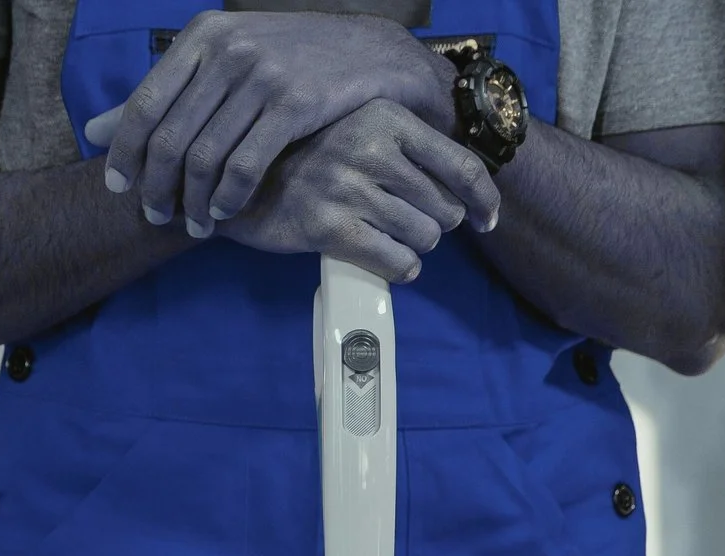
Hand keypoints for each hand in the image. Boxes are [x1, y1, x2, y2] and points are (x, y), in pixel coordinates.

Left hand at [82, 9, 460, 237]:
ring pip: (205, 156)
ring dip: (193, 201)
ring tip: (192, 224)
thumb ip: (163, 93)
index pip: (144, 103)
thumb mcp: (222, 59)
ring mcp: (262, 76)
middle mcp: (227, 51)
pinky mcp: (295, 103)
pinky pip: (246, 165)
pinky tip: (224, 213)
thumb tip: (92, 129)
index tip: (117, 187)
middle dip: (156, 186)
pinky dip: (228, 197)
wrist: (369, 51)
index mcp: (202, 37)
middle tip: (155, 215)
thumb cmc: (289, 60)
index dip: (123, 151)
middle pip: (170, 137)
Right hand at [209, 100, 497, 284]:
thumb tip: (466, 193)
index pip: (461, 165)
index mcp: (385, 117)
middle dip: (433, 224)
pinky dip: (401, 269)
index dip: (483, 200)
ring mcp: (349, 188)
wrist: (238, 180)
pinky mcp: (330, 228)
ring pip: (424, 238)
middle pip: (444, 209)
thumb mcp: (357, 131)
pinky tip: (386, 260)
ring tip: (389, 237)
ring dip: (414, 247)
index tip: (486, 220)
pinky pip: (397, 262)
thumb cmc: (308, 160)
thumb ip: (407, 149)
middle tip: (407, 223)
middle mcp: (370, 148)